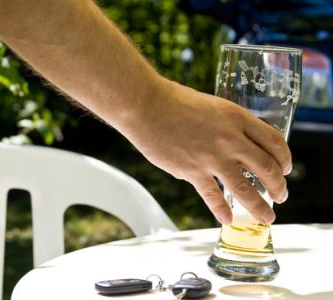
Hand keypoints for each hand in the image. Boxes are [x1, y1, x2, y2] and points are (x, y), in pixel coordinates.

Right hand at [128, 78, 290, 224]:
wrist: (146, 106)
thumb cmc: (174, 101)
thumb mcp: (212, 106)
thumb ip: (227, 126)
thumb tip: (233, 147)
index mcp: (237, 118)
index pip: (274, 142)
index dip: (285, 159)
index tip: (286, 169)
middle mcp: (229, 139)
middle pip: (267, 168)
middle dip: (278, 186)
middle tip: (280, 196)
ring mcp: (211, 157)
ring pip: (245, 189)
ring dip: (259, 207)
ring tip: (267, 217)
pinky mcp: (192, 171)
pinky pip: (213, 197)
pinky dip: (222, 211)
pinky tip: (227, 220)